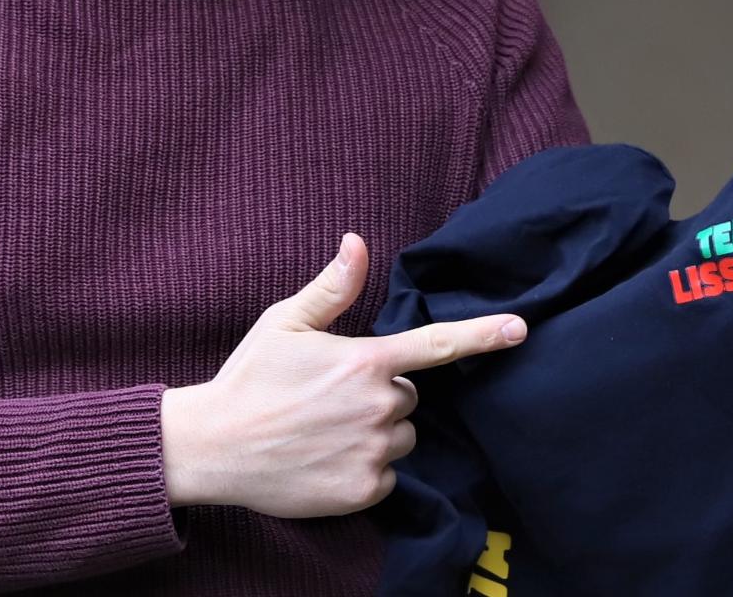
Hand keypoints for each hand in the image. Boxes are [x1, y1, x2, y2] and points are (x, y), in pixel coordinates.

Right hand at [160, 233, 527, 516]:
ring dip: (377, 432)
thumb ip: (333, 287)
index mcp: (365, 361)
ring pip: (401, 436)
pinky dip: (365, 468)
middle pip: (409, 396)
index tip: (521, 330)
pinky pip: (387, 474)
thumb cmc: (249, 379)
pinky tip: (325, 459)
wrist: (211, 447)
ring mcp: (372, 450)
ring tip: (324, 429)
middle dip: (381, 394)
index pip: (438, 346)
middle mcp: (377, 406)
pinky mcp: (364, 489)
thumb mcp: (285, 323)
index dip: (484, 335)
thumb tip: (358, 242)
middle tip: (330, 398)